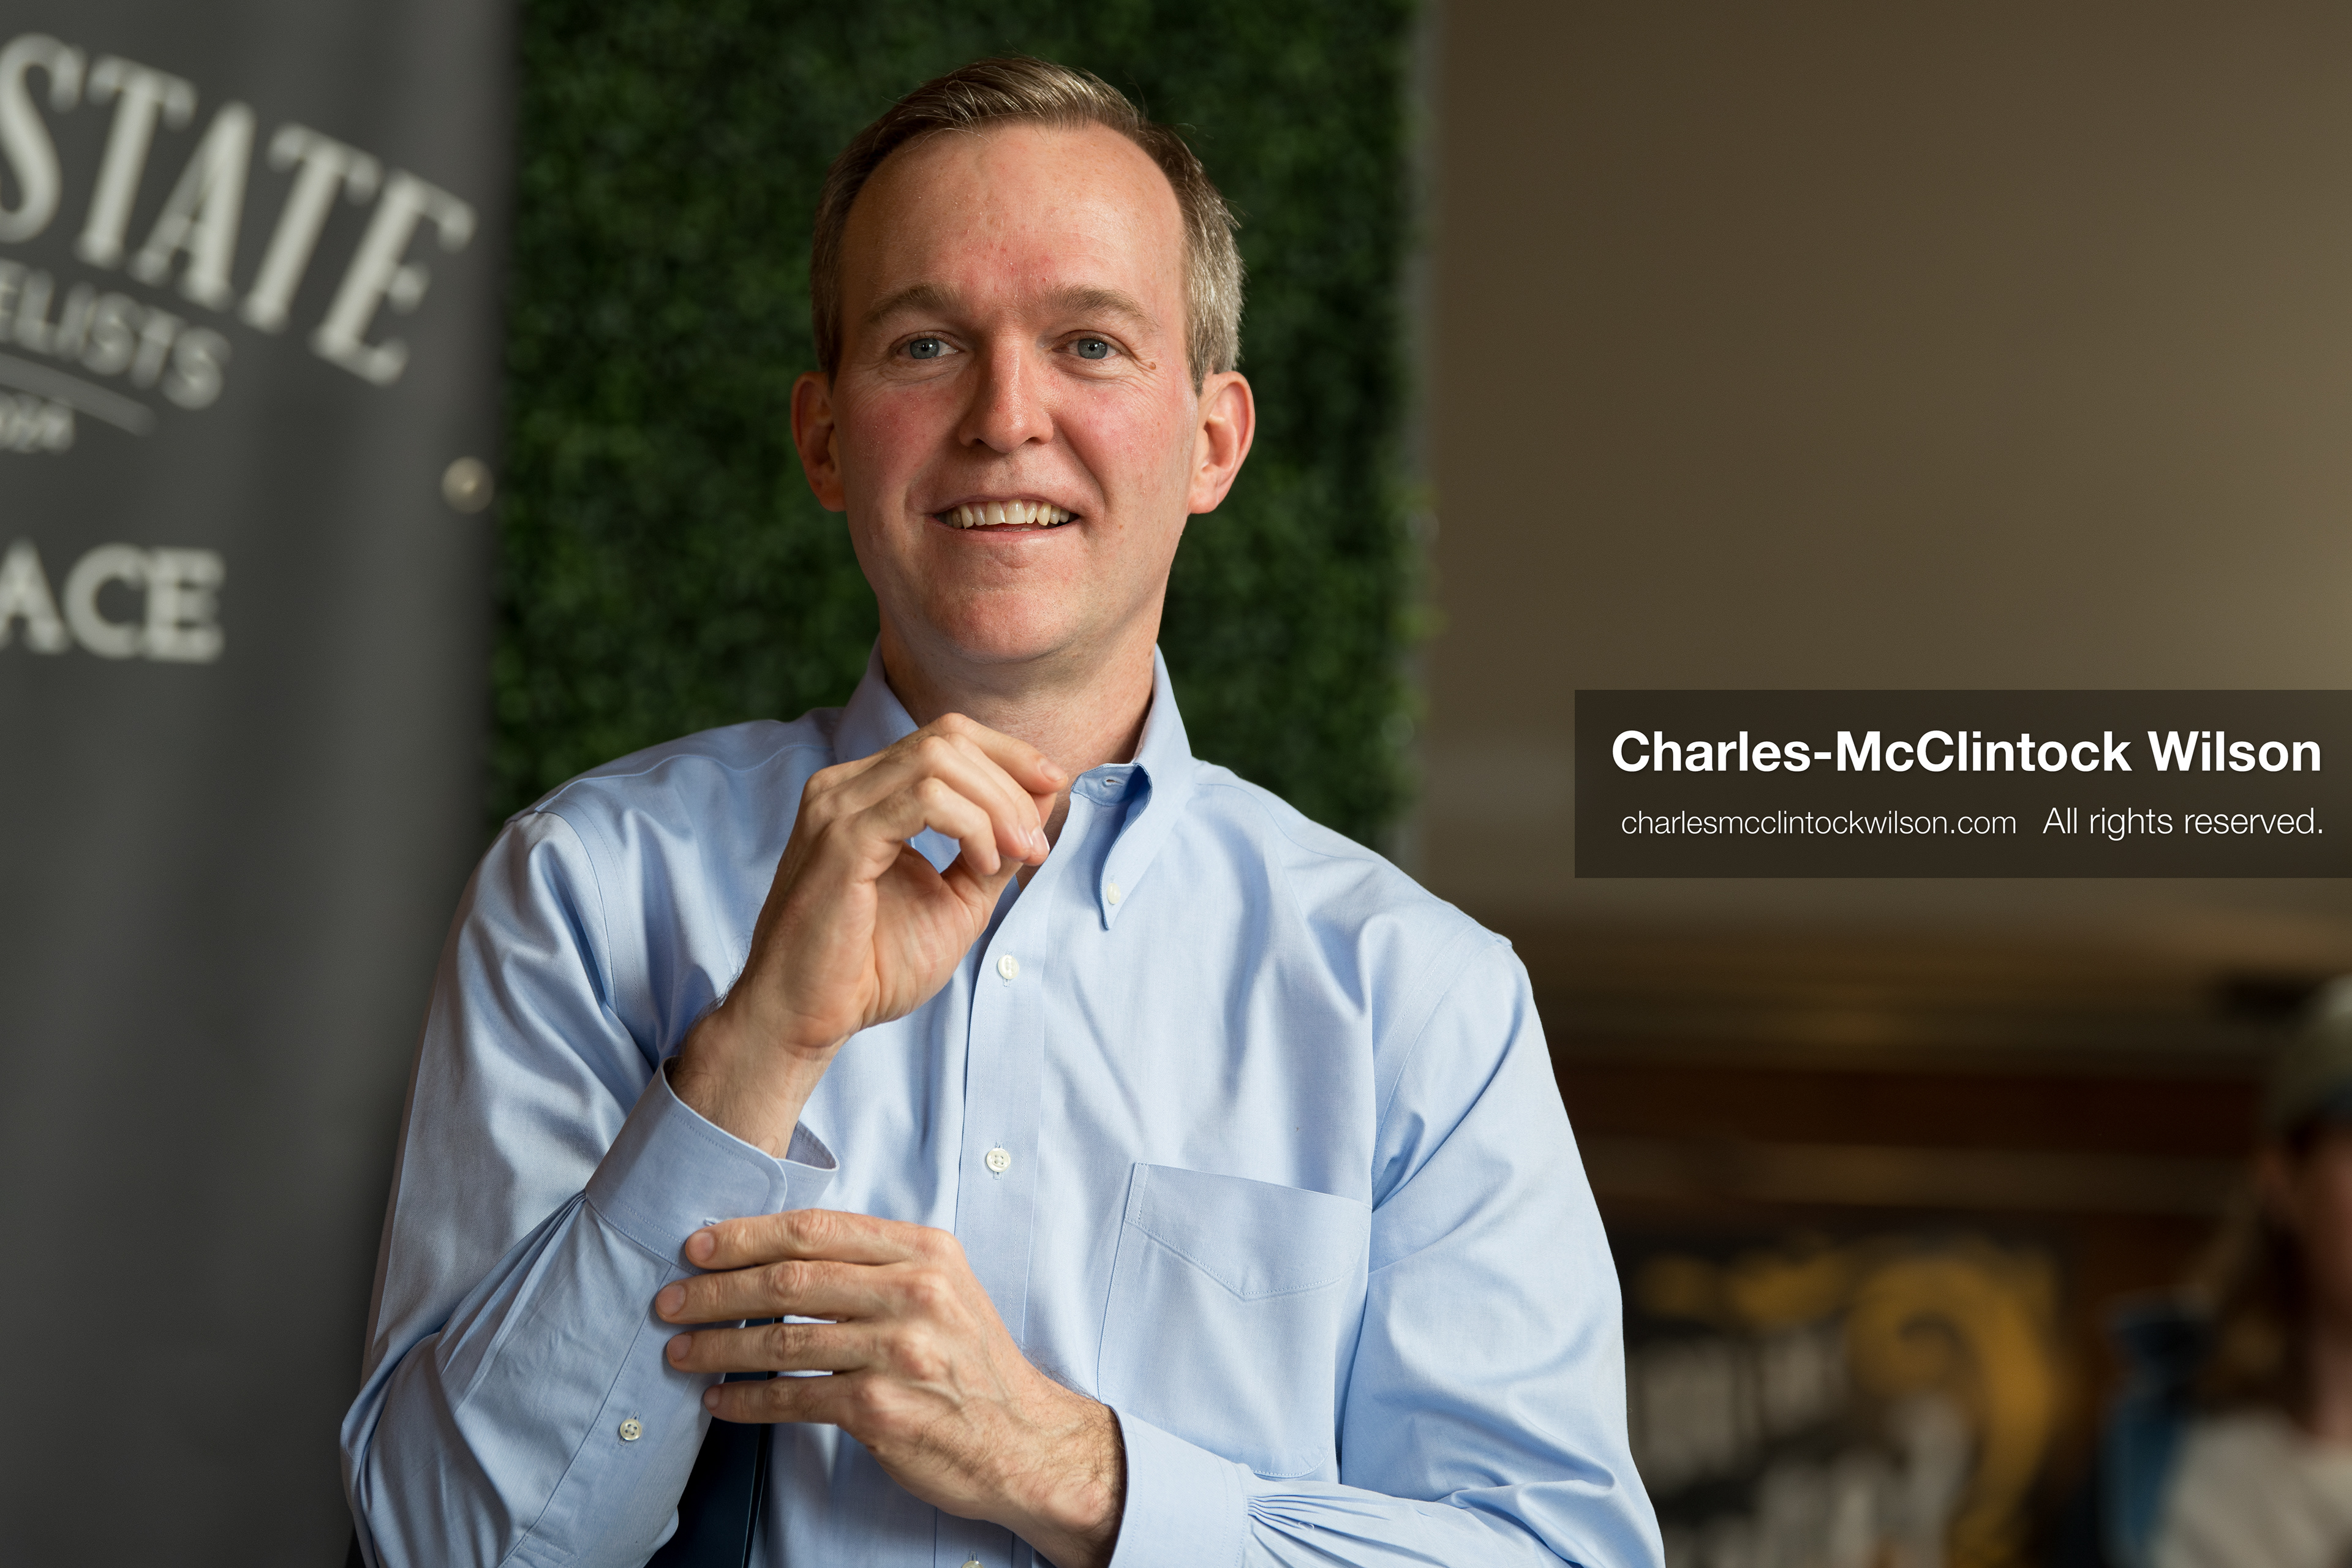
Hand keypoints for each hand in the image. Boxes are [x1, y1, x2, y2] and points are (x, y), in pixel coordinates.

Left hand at [657, 1210, 1124, 1567]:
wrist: (1023, 1440)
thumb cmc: (972, 1361)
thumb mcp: (943, 1287)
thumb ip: (877, 1262)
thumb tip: (784, 1253)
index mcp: (924, 1252)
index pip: (817, 1230)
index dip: (748, 1236)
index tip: (699, 1246)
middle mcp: (914, 1294)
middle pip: (790, 1281)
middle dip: (717, 1289)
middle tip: (671, 1299)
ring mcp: (898, 1353)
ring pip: (784, 1342)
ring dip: (718, 1347)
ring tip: (680, 1350)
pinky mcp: (882, 1410)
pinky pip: (794, 1400)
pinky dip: (747, 1400)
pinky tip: (720, 1399)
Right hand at [673, 715, 1062, 1152]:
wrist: (806, 1018)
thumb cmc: (871, 967)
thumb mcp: (955, 900)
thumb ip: (993, 850)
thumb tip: (1039, 804)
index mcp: (865, 793)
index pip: (945, 737)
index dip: (1008, 753)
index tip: (1052, 789)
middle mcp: (844, 787)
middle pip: (948, 737)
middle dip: (1011, 780)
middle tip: (1037, 842)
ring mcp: (837, 807)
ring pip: (939, 759)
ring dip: (998, 804)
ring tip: (1018, 855)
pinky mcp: (841, 838)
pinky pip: (925, 799)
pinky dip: (972, 825)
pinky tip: (983, 866)